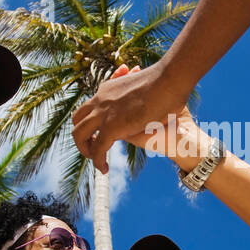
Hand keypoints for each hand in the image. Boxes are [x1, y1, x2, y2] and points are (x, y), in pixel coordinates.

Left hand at [71, 61, 186, 173]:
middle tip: (94, 145)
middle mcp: (100, 100)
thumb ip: (140, 93)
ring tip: (95, 159)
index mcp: (108, 89)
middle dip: (82, 135)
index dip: (93, 119)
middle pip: (78, 119)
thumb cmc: (167, 83)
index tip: (99, 132)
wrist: (171, 81)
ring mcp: (103, 113)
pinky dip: (98, 161)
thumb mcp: (148, 88)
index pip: (92, 105)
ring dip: (85, 149)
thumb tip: (146, 91)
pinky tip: (104, 168)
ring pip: (79, 134)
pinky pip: (98, 149)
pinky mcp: (111, 128)